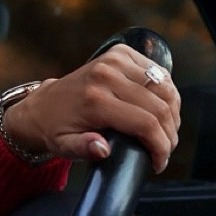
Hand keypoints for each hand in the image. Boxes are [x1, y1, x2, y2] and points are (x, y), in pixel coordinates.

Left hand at [1, 46, 181, 173]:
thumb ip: (83, 148)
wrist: (42, 106)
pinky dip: (167, 93)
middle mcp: (106, 76)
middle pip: (160, 106)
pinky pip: (158, 73)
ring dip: (173, 113)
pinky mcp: (120, 53)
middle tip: (165, 150)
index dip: (161, 146)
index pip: (146, 123)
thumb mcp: (63, 146)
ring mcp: (115, 60)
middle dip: (169, 133)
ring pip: (165, 88)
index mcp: (95, 100)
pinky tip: (162, 110)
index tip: (159, 163)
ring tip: (165, 133)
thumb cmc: (56, 130)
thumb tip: (102, 149)